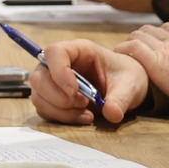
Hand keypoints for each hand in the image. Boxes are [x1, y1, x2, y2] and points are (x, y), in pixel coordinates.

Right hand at [27, 39, 148, 125]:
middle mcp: (60, 64)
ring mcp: (54, 82)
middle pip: (38, 77)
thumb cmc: (126, 77)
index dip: (58, 71)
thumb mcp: (130, 85)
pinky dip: (61, 117)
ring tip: (86, 113)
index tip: (74, 91)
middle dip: (57, 96)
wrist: (127, 88)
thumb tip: (112, 113)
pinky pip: (45, 110)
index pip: (54, 52)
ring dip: (60, 110)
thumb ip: (121, 98)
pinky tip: (83, 117)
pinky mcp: (54, 100)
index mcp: (78, 50)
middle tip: (82, 104)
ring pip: (39, 96)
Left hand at [114, 23, 168, 118]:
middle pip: (152, 30)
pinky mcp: (155, 62)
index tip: (156, 41)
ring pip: (140, 36)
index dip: (161, 34)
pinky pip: (133, 48)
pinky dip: (124, 50)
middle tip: (137, 48)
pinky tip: (119, 55)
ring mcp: (166, 49)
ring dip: (132, 42)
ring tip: (125, 52)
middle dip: (143, 37)